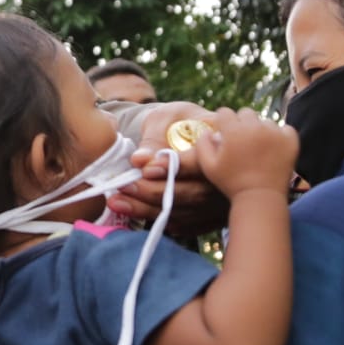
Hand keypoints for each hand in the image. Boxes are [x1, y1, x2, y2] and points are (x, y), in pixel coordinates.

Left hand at [108, 102, 228, 235]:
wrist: (189, 137)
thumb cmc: (177, 122)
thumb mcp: (166, 119)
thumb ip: (154, 138)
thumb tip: (139, 160)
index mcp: (221, 144)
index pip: (202, 161)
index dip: (175, 168)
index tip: (146, 170)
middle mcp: (226, 177)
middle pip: (194, 192)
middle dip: (155, 192)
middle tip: (124, 186)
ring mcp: (220, 201)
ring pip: (186, 212)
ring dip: (149, 210)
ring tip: (118, 202)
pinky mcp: (209, 218)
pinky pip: (184, 225)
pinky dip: (158, 221)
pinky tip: (133, 212)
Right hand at [195, 108, 298, 199]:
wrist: (260, 198)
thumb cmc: (231, 184)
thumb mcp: (208, 167)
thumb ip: (202, 145)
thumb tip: (208, 132)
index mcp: (233, 130)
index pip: (225, 112)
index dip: (223, 122)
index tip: (225, 133)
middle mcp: (254, 127)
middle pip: (246, 113)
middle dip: (242, 124)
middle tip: (243, 142)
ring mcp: (274, 133)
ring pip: (266, 122)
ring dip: (261, 130)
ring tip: (259, 149)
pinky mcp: (290, 141)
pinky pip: (285, 129)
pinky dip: (281, 136)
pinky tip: (274, 149)